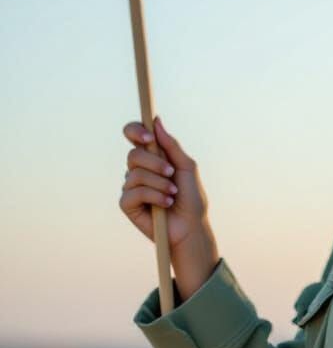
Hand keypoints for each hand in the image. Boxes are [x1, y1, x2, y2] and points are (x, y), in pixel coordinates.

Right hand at [119, 116, 211, 249]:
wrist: (191, 226)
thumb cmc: (191, 198)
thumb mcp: (186, 167)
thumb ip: (171, 146)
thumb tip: (156, 121)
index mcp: (151, 157)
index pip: (133, 135)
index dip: (135, 131)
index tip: (149, 137)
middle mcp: (138, 169)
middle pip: (134, 154)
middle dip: (156, 163)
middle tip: (172, 173)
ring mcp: (131, 186)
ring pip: (136, 174)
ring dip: (160, 184)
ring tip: (172, 194)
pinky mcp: (127, 203)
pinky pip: (134, 192)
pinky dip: (154, 197)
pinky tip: (165, 204)